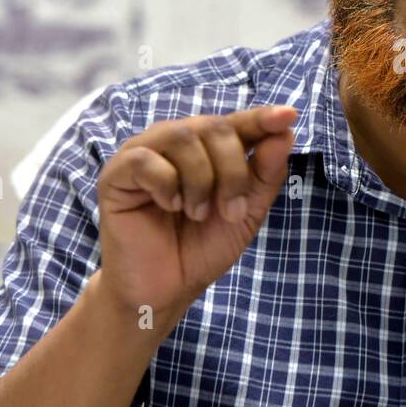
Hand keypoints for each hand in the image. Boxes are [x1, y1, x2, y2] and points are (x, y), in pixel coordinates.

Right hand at [95, 105, 297, 321]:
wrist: (165, 290)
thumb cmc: (202, 247)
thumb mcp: (247, 212)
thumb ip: (265, 173)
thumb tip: (285, 133)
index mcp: (207, 148)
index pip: (237, 122)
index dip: (262, 118)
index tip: (288, 116)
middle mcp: (175, 142)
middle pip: (213, 127)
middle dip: (232, 170)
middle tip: (232, 211)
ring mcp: (144, 153)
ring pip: (182, 137)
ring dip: (201, 180)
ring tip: (197, 214)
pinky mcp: (117, 173)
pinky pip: (146, 159)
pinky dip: (167, 185)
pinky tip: (169, 207)